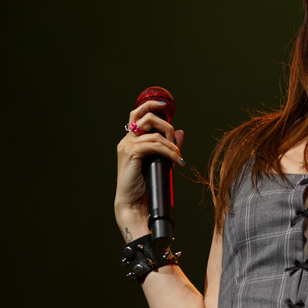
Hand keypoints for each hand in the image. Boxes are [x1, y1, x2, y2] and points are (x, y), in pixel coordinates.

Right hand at [114, 99, 184, 239]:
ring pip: (155, 134)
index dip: (150, 105)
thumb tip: (180, 132)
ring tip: (178, 157)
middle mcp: (127, 140)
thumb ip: (167, 146)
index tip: (164, 105)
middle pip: (147, 118)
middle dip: (166, 126)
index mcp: (130, 139)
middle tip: (176, 143)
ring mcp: (127, 146)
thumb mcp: (159, 160)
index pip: (137, 114)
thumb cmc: (146, 183)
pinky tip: (177, 161)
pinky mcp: (131, 153)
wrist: (134, 202)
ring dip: (171, 145)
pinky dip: (169, 153)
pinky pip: (155, 146)